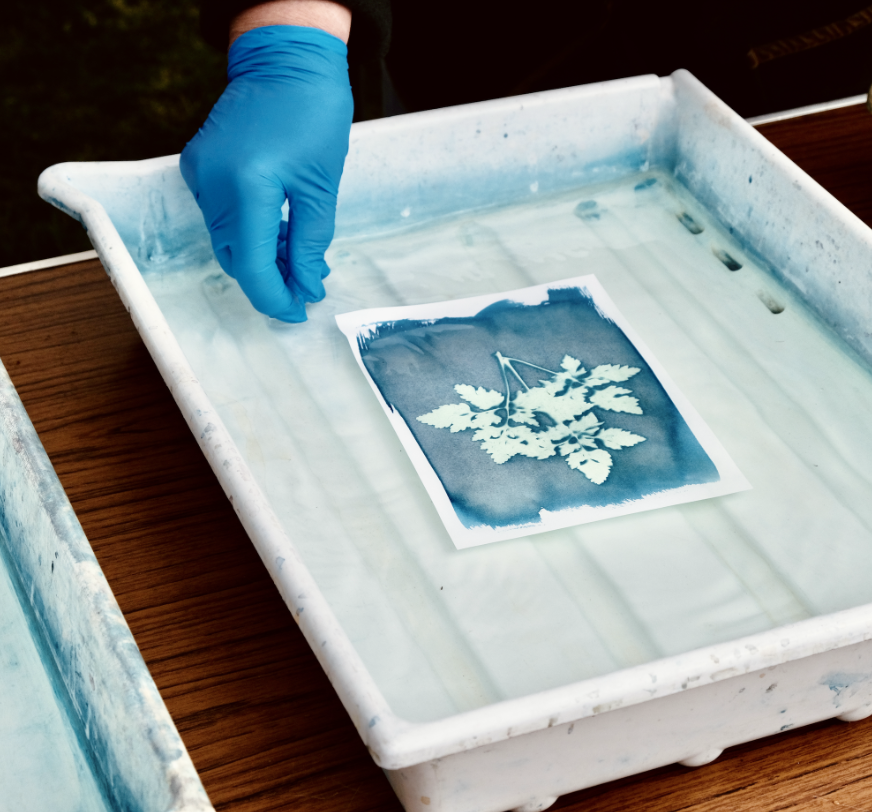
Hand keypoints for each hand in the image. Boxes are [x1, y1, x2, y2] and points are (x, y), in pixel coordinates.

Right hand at [181, 23, 352, 321]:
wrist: (285, 58)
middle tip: (304, 290)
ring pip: (227, 240)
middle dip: (269, 281)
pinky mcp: (199, 167)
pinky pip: (221, 217)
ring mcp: (200, 174)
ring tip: (298, 263)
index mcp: (246, 186)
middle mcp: (213, 183)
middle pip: (235, 257)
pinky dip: (248, 233)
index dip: (274, 298)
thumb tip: (305, 286)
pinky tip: (278, 236)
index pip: (251, 265)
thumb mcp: (322, 186)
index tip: (297, 313)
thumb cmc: (313, 113)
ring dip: (260, 259)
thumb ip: (310, 243)